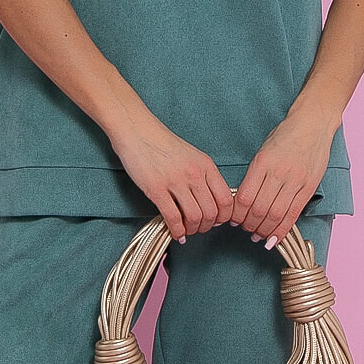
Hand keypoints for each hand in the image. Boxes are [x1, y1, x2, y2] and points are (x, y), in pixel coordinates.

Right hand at [106, 107, 234, 242]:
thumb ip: (204, 176)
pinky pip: (173, 218)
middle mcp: (194, 174)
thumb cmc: (162, 144)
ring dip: (192, 230)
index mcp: (206, 165)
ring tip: (187, 230)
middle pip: (211, 213)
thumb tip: (211, 202)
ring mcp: (175, 181)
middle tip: (199, 228)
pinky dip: (177, 231)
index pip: (226, 200)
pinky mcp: (156, 189)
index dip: (223, 217)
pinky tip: (176, 233)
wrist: (137, 130)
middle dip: (207, 227)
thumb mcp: (192, 156)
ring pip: (195, 218)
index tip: (216, 221)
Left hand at [229, 114, 333, 248]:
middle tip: (246, 229)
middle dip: (249, 225)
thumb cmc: (286, 136)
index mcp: (263, 163)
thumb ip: (254, 175)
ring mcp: (295, 181)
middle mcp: (278, 173)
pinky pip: (294, 214)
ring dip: (264, 230)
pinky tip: (274, 237)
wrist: (313, 124)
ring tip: (258, 234)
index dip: (237, 214)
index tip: (234, 220)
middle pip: (259, 210)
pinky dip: (282, 229)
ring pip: (276, 215)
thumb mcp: (263, 151)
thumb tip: (243, 201)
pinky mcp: (309, 187)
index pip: (245, 198)